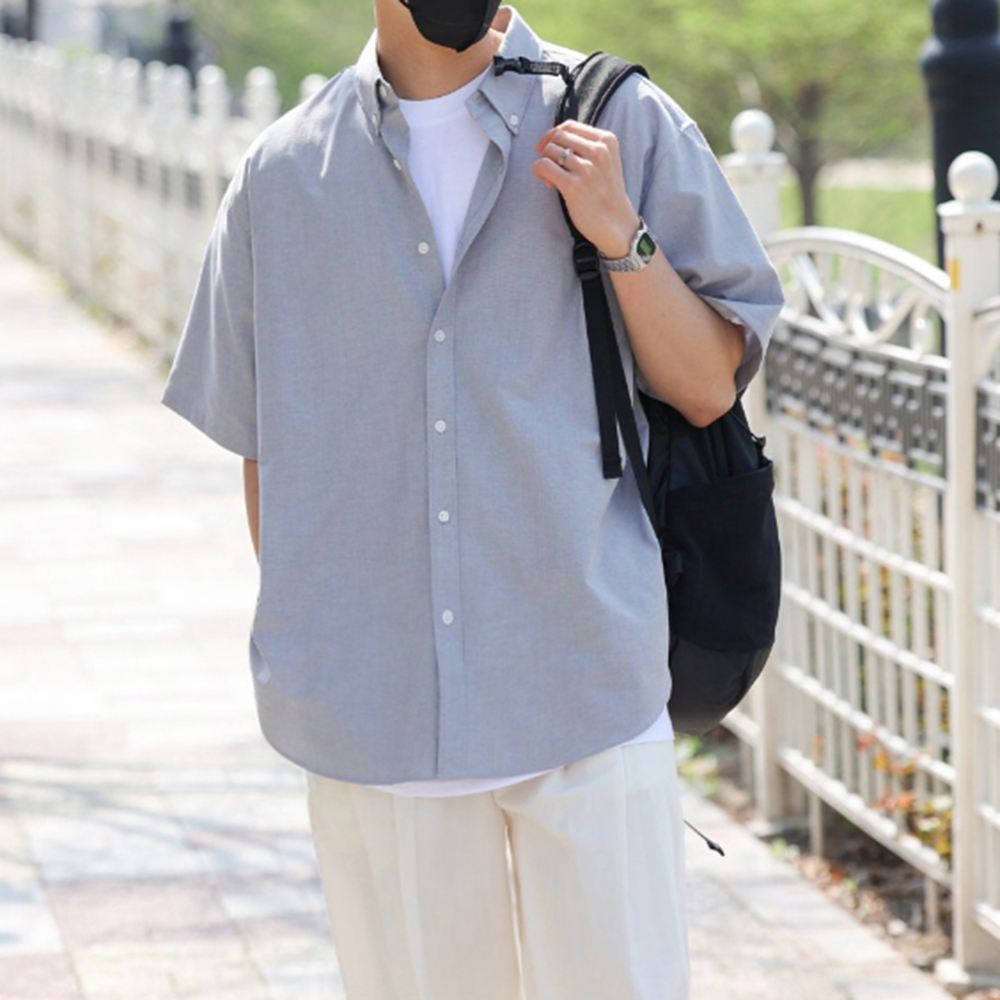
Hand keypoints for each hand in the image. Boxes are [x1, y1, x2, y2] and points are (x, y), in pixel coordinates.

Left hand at [533, 120, 641, 258]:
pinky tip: (547, 182)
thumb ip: (585, 147)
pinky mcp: (573, 186)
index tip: (548, 148)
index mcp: (607, 141)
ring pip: (549, 150)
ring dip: (544, 163)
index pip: (570, 125)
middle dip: (548, 149)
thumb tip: (550, 141)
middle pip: (557, 136)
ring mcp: (586, 169)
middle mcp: (598, 151)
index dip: (554, 135)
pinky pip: (543, 166)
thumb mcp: (606, 161)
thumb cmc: (607, 194)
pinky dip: (539, 171)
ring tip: (552, 179)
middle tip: (551, 168)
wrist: (617, 224)